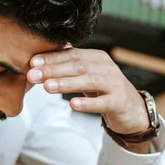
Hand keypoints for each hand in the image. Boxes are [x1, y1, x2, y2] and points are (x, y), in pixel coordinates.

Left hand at [27, 47, 149, 135]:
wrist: (132, 110)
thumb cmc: (105, 91)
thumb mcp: (87, 75)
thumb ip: (69, 67)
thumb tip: (41, 59)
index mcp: (96, 58)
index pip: (71, 55)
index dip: (51, 58)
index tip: (32, 62)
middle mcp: (106, 67)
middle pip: (77, 66)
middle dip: (53, 70)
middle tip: (33, 75)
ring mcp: (114, 84)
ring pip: (89, 81)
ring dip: (66, 84)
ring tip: (48, 87)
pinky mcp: (119, 102)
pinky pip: (102, 102)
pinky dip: (87, 103)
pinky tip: (72, 104)